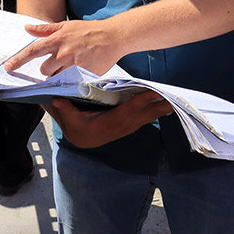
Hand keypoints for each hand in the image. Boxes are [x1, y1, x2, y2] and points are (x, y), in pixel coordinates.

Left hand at [3, 19, 124, 76]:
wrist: (112, 36)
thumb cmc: (88, 30)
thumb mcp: (66, 26)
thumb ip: (45, 30)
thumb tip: (27, 27)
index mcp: (57, 40)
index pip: (33, 51)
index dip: (18, 60)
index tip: (8, 67)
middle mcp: (63, 52)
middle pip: (44, 70)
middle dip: (48, 69)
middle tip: (60, 63)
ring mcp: (74, 64)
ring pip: (57, 77)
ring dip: (60, 75)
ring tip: (71, 66)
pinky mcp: (84, 73)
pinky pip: (71, 82)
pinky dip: (71, 79)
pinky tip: (79, 71)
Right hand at [43, 91, 173, 148]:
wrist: (82, 140)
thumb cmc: (77, 126)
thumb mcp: (69, 118)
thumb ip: (64, 109)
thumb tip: (57, 100)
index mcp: (109, 123)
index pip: (128, 110)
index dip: (141, 102)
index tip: (153, 93)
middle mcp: (122, 126)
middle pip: (144, 115)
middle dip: (159, 106)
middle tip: (175, 96)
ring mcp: (128, 127)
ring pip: (148, 117)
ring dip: (162, 109)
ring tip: (176, 99)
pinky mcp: (131, 125)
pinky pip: (147, 118)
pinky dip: (157, 111)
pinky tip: (167, 104)